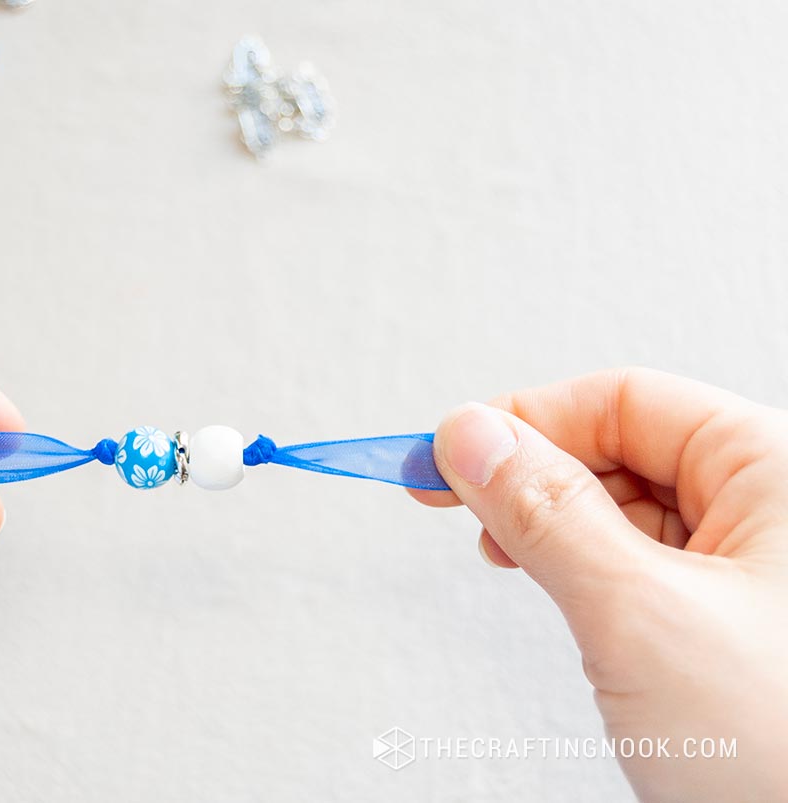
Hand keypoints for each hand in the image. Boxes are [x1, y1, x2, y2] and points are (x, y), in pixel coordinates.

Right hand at [412, 368, 787, 800]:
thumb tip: (470, 436)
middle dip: (536, 475)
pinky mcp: (730, 623)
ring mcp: (754, 570)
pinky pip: (642, 564)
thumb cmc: (784, 755)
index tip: (448, 451)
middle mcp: (773, 512)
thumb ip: (547, 512)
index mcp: (779, 475)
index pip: (628, 401)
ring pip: (628, 508)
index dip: (528, 419)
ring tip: (509, 557)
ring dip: (555, 526)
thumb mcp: (639, 615)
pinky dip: (585, 571)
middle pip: (625, 447)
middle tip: (457, 503)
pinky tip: (560, 591)